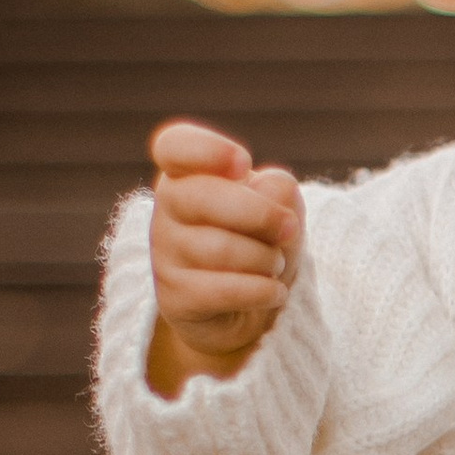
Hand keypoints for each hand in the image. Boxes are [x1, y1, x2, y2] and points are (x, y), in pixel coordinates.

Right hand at [145, 120, 305, 394]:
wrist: (248, 308)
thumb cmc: (260, 243)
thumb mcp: (280, 209)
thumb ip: (278, 190)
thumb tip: (275, 189)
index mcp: (187, 174)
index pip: (173, 147)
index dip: (206, 150)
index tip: (244, 163)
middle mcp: (167, 209)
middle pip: (203, 197)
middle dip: (260, 214)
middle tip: (289, 228)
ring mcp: (165, 254)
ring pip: (221, 248)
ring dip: (266, 259)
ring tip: (274, 264)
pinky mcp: (175, 297)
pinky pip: (224, 290)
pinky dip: (262, 291)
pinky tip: (275, 292)